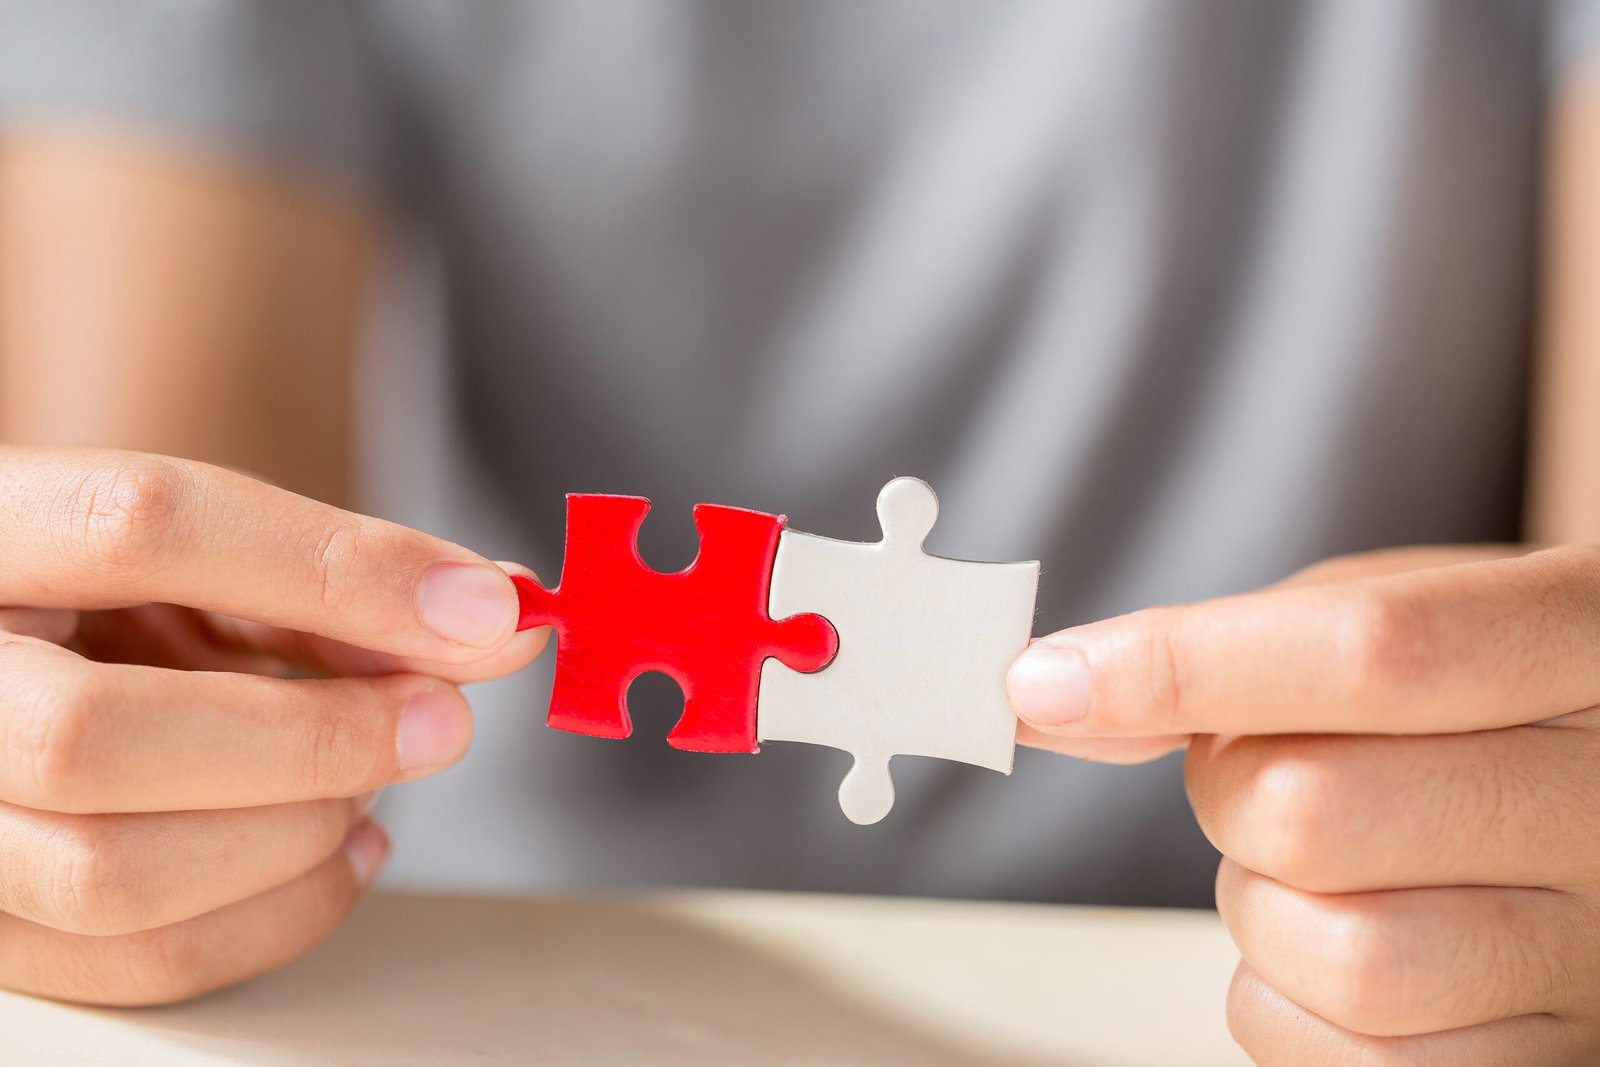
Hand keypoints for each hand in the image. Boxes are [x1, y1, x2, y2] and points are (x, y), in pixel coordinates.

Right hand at [0, 447, 544, 1004]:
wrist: (13, 651)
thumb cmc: (108, 596)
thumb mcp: (195, 555)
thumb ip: (323, 579)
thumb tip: (490, 622)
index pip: (143, 525)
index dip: (334, 569)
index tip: (482, 608)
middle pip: (96, 739)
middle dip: (315, 738)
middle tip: (441, 720)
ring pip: (112, 876)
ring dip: (297, 832)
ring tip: (374, 779)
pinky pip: (142, 963)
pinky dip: (285, 912)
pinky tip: (346, 845)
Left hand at [1008, 545, 1599, 1064]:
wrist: (1590, 790)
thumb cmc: (1463, 689)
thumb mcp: (1375, 612)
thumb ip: (1221, 646)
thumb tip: (1049, 697)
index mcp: (1580, 639)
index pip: (1373, 650)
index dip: (1185, 667)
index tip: (1045, 683)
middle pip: (1321, 813)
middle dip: (1228, 794)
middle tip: (1256, 773)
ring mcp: (1598, 949)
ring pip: (1344, 959)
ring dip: (1263, 912)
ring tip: (1316, 867)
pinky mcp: (1559, 1054)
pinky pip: (1365, 1064)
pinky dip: (1291, 1009)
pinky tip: (1336, 942)